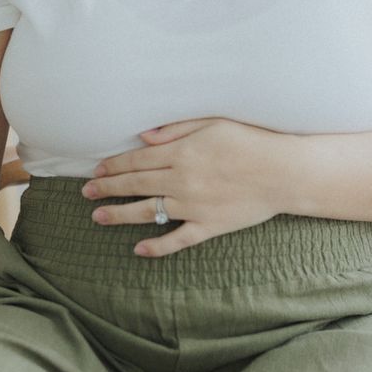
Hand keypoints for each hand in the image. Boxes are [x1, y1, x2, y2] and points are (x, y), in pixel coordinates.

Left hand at [81, 117, 289, 257]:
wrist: (284, 172)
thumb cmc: (252, 140)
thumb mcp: (214, 123)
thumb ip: (176, 129)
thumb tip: (144, 137)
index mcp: (182, 153)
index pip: (137, 160)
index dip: (113, 165)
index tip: (96, 170)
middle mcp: (182, 180)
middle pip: (135, 184)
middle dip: (107, 188)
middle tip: (87, 193)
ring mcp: (193, 206)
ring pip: (147, 211)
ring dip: (120, 214)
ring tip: (98, 217)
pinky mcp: (208, 226)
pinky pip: (177, 239)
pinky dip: (157, 246)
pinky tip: (138, 249)